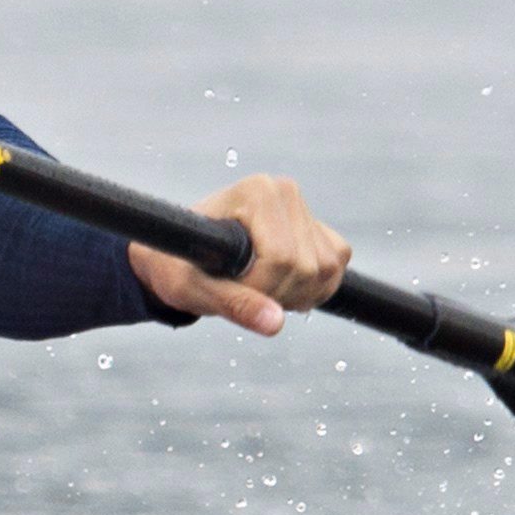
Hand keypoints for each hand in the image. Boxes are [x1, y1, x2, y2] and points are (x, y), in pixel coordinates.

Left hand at [128, 174, 349, 335]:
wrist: (178, 257)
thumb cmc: (178, 268)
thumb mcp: (196, 290)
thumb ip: (235, 305)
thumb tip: (275, 323)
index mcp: (256, 192)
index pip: (281, 258)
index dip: (259, 288)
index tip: (229, 289)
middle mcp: (285, 192)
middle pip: (308, 268)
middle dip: (276, 294)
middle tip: (242, 292)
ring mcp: (304, 209)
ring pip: (326, 270)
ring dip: (295, 295)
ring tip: (258, 289)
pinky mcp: (318, 229)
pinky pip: (336, 267)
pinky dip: (313, 289)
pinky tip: (279, 286)